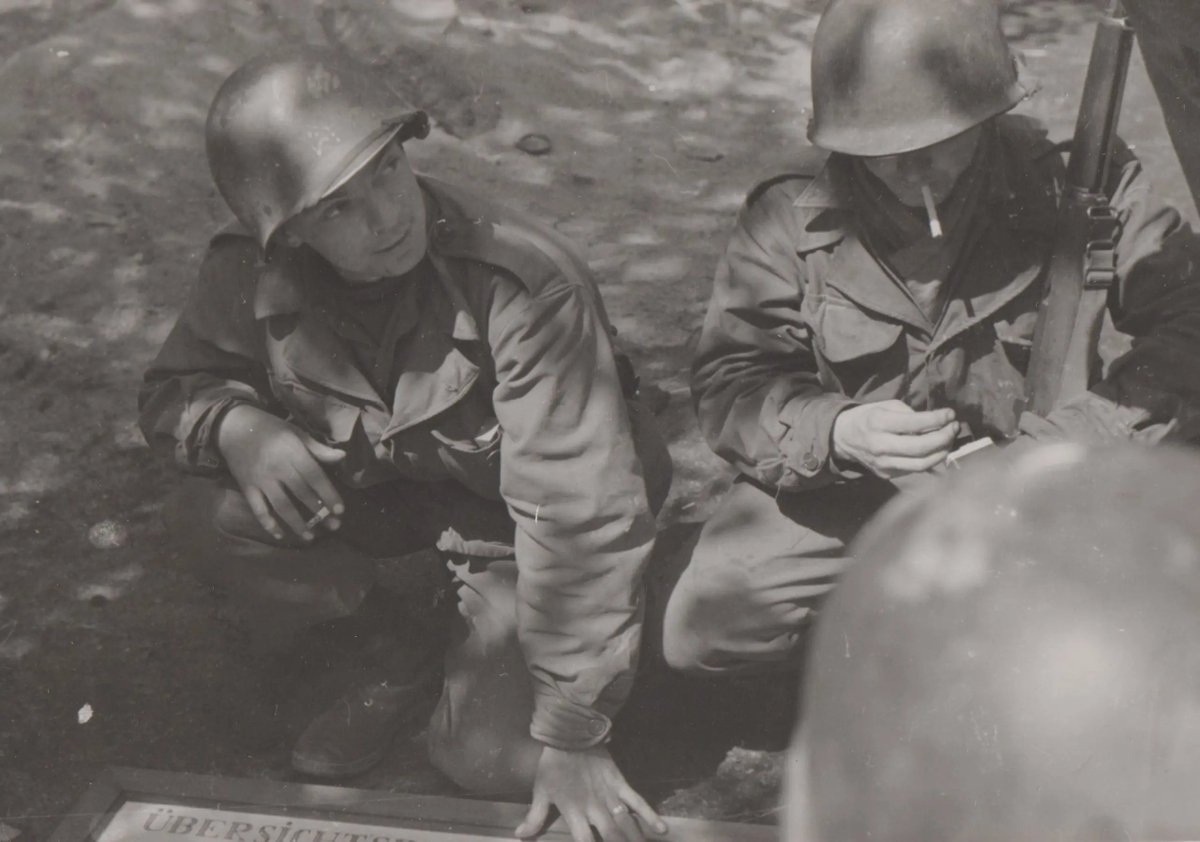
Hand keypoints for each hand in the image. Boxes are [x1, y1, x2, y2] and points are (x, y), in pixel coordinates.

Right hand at [215, 404, 345, 540]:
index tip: (340, 510)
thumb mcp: (296, 433)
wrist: (234, 427)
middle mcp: (277, 468)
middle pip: (301, 493)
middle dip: (319, 512)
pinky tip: (280, 536)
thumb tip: (342, 457)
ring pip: (282, 506)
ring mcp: (261, 480)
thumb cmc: (271, 429)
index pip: (315, 476)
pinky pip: (258, 509)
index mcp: (292, 452)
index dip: (329, 494)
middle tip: (335, 526)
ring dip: (297, 523)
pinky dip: (268, 524)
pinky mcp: (247, 488)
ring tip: (311, 537)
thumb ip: (318, 449)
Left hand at [515, 746, 667, 841]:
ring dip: (634, 838)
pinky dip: (650, 815)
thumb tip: (520, 835)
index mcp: (574, 813)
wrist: (570, 735)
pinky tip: (661, 829)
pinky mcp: (620, 784)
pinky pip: (637, 801)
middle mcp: (594, 809)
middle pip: (610, 838)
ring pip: (625, 825)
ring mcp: (609, 797)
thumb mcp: (541, 791)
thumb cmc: (553, 765)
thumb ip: (535, 816)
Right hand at [832, 400, 958, 478]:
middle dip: (944, 437)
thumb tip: (935, 423)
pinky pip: (914, 470)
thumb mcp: (885, 406)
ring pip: (921, 464)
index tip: (950, 414)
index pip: (915, 423)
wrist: (844, 438)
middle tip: (954, 428)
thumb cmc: (868, 418)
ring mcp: (884, 463)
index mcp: (879, 423)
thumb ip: (909, 414)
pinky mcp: (887, 475)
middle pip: (921, 447)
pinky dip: (929, 460)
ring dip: (941, 452)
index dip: (938, 419)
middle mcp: (881, 445)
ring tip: (948, 441)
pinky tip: (934, 450)